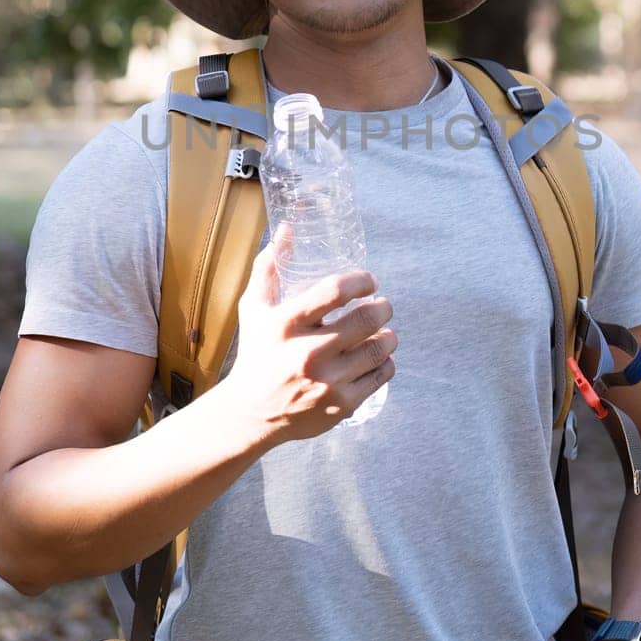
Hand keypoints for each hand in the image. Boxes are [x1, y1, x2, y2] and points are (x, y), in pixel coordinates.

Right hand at [227, 222, 395, 443]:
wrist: (252, 412)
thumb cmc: (256, 352)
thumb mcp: (254, 308)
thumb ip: (269, 266)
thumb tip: (287, 228)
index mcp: (286, 324)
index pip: (335, 291)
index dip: (361, 280)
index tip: (368, 281)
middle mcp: (308, 353)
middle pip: (367, 320)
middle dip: (384, 307)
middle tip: (383, 304)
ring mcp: (327, 382)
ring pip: (380, 348)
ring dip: (389, 334)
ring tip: (383, 329)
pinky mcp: (341, 405)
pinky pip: (381, 376)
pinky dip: (386, 362)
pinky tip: (379, 356)